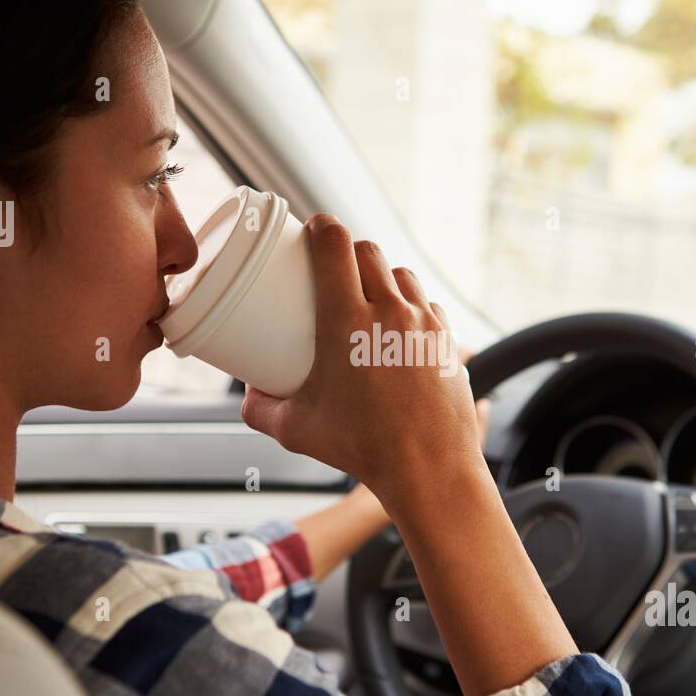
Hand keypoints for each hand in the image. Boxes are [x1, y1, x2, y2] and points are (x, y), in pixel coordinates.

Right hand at [242, 214, 482, 507]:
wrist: (429, 469)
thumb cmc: (363, 449)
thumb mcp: (296, 430)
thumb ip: (261, 409)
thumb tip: (248, 394)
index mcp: (348, 321)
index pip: (336, 245)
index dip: (322, 226)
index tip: (313, 227)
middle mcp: (390, 311)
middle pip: (368, 251)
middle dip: (348, 249)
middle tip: (332, 266)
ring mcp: (424, 323)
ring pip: (401, 274)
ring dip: (381, 275)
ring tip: (366, 295)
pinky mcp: (447, 340)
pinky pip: (426, 305)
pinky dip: (410, 305)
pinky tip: (398, 326)